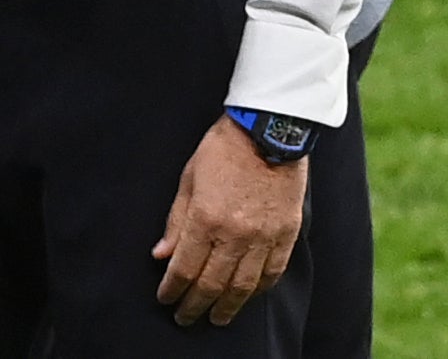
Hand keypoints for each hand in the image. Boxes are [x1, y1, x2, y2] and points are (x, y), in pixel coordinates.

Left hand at [152, 116, 306, 326]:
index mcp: (206, 219)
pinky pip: (272, 273)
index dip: (172, 289)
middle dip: (195, 305)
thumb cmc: (223, 149)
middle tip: (185, 317)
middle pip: (212, 284)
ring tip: (217, 318)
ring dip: (227, 307)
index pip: (184, 268)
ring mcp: (264, 237)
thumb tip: (161, 254)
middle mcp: (235, 234)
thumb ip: (176, 221)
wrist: (269, 130)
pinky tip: (248, 296)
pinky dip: (258, 290)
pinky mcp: (286, 234)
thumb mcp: (189, 179)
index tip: (165, 299)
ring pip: (243, 287)